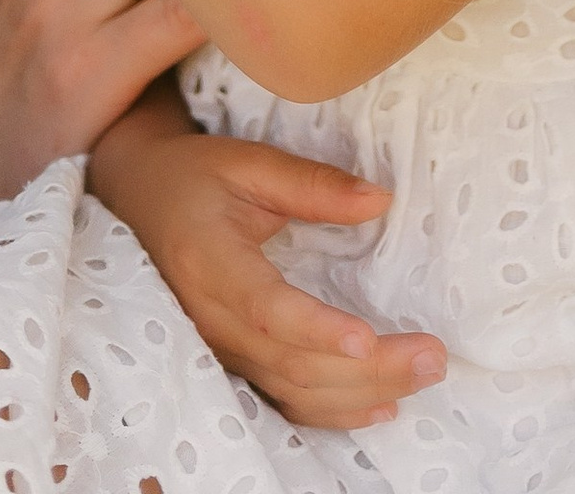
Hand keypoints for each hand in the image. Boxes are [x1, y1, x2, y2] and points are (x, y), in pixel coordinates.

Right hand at [87, 98, 447, 430]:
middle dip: (368, 368)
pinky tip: (381, 406)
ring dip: (363, 393)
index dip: (316, 330)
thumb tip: (381, 201)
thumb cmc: (197, 176)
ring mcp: (222, 348)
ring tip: (423, 374)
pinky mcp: (233, 360)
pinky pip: (284, 399)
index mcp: (212, 263)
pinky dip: (334, 412)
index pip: (267, 309)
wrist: (141, 203)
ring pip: (294, 390)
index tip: (367, 339)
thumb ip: (313, 183)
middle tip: (433, 355)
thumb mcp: (249, 163)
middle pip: (293, 362)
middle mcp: (213, 319)